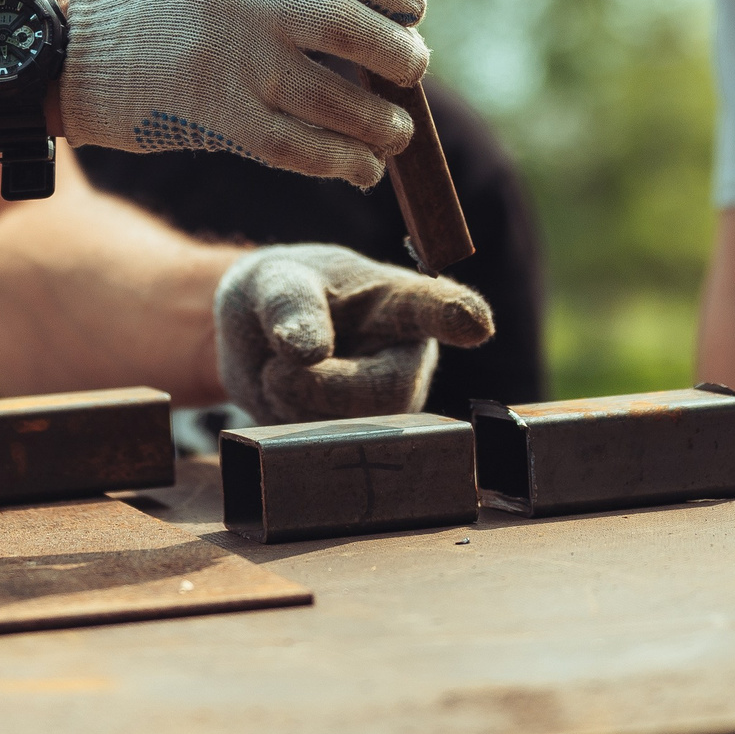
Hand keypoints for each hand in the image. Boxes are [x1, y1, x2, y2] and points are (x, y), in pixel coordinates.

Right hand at [60, 0, 428, 186]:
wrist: (64, 47)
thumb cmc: (148, 2)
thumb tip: (370, 11)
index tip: (412, 12)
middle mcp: (250, 2)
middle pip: (359, 31)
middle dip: (402, 58)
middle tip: (412, 72)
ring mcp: (237, 63)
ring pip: (341, 101)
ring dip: (383, 124)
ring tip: (396, 132)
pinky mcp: (220, 119)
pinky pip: (303, 148)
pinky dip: (343, 161)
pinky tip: (362, 168)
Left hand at [214, 244, 494, 424]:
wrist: (258, 336)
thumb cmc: (281, 293)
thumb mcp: (275, 280)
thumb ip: (290, 304)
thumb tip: (307, 351)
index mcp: (399, 301)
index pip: (432, 308)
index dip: (454, 317)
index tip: (476, 324)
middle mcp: (408, 356)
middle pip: (388, 391)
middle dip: (323, 388)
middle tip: (274, 371)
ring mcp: (390, 406)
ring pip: (356, 430)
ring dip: (297, 405)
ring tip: (279, 372)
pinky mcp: (366, 444)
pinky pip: (327, 453)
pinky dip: (288, 428)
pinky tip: (286, 402)